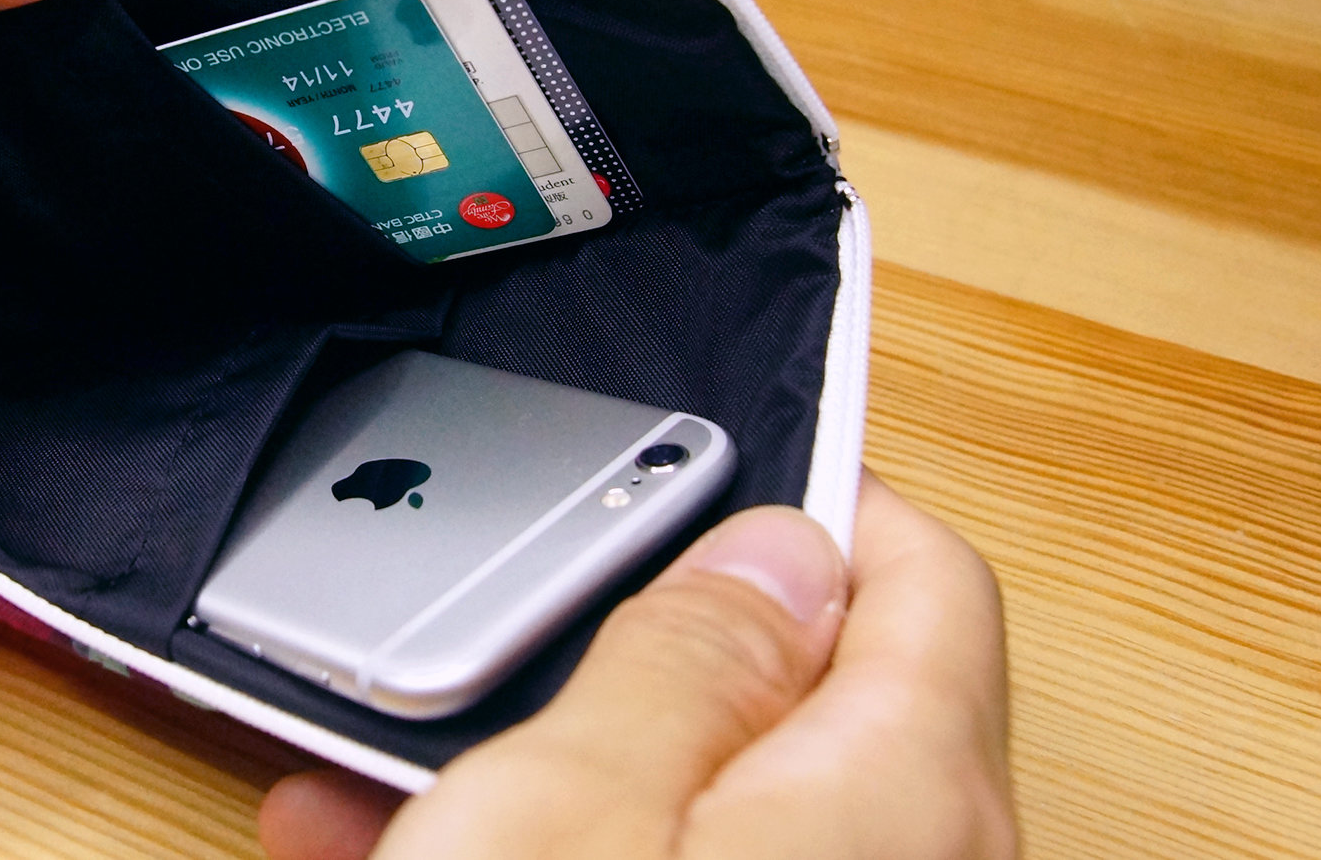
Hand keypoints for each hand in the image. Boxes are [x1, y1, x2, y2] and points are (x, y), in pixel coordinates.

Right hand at [260, 472, 1016, 858]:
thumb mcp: (567, 807)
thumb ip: (686, 653)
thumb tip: (784, 547)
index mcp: (902, 797)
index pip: (922, 581)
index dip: (807, 510)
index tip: (687, 494)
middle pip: (824, 713)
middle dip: (646, 665)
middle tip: (509, 645)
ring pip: (731, 826)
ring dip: (571, 781)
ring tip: (398, 780)